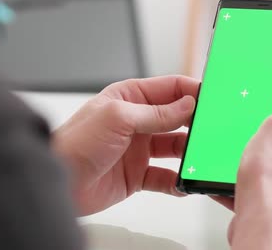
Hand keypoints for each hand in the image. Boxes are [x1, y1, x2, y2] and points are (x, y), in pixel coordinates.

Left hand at [52, 76, 198, 215]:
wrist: (58, 182)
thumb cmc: (75, 143)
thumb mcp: (118, 118)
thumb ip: (155, 113)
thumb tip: (186, 105)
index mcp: (130, 98)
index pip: (170, 88)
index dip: (192, 91)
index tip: (212, 99)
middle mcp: (137, 121)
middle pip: (177, 118)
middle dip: (195, 122)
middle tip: (213, 129)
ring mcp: (138, 148)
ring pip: (175, 147)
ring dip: (189, 152)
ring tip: (201, 157)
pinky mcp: (137, 174)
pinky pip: (165, 176)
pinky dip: (177, 180)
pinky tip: (185, 181)